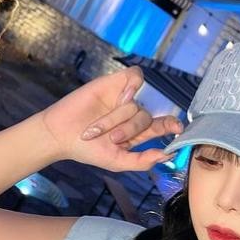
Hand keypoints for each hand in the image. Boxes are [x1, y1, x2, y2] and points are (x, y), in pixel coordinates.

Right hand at [39, 65, 183, 170]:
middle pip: (147, 118)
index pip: (163, 126)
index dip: (172, 125)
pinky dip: (131, 86)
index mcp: (138, 133)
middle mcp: (133, 114)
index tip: (178, 129)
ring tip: (99, 126)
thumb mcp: (117, 162)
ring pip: (137, 103)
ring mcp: (124, 98)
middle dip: (130, 129)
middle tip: (112, 137)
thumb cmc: (88, 150)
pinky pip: (135, 77)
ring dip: (118, 117)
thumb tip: (167, 155)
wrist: (61, 134)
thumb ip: (142, 161)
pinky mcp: (114, 83)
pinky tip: (121, 96)